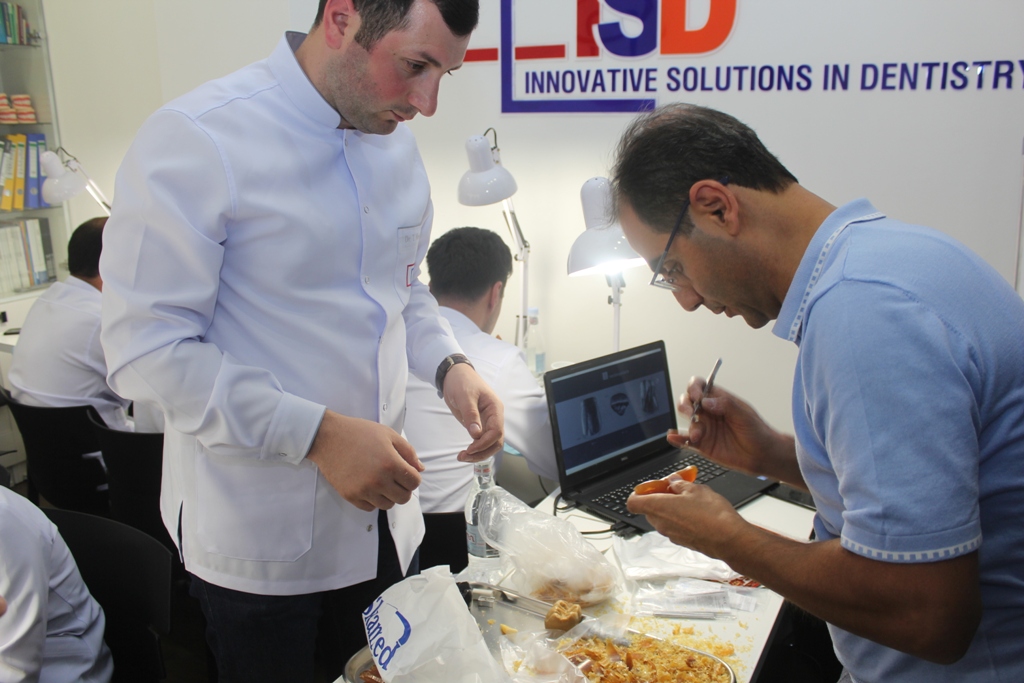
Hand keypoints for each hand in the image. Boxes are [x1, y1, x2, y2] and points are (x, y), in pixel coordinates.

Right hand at [306, 410, 422, 510]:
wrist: (329, 437)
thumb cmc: (359, 433)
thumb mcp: (388, 435)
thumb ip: (408, 452)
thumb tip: (420, 469)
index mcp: (391, 464)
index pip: (414, 483)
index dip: (413, 477)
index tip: (406, 472)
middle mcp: (379, 480)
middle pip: (403, 498)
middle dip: (403, 488)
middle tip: (395, 477)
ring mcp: (364, 490)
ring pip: (387, 505)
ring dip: (388, 495)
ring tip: (380, 480)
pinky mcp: (351, 496)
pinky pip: (370, 507)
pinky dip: (372, 499)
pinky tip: (368, 485)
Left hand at [442, 363, 504, 461]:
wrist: (454, 375)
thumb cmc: (462, 382)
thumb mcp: (465, 396)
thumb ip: (471, 414)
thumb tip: (476, 434)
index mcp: (495, 408)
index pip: (496, 431)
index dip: (484, 443)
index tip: (470, 449)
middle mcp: (494, 417)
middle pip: (496, 441)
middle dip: (482, 452)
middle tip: (464, 456)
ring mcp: (487, 422)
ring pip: (490, 444)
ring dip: (479, 453)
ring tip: (462, 457)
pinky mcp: (479, 425)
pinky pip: (481, 441)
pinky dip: (475, 449)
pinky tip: (465, 453)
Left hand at [627, 478, 744, 558]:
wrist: (730, 540)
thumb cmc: (712, 515)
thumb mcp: (696, 489)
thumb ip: (680, 484)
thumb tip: (673, 481)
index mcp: (658, 508)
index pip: (633, 503)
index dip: (640, 493)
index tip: (654, 486)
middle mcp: (661, 524)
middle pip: (649, 509)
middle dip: (660, 497)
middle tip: (676, 488)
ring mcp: (671, 535)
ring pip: (664, 518)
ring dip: (672, 507)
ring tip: (690, 498)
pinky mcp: (683, 541)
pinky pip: (675, 527)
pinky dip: (681, 518)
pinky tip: (698, 512)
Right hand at [671, 378, 802, 485]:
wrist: (763, 456)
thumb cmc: (758, 433)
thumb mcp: (745, 415)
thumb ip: (726, 405)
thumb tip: (706, 401)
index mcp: (719, 400)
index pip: (700, 386)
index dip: (694, 388)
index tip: (697, 396)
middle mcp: (709, 413)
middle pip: (688, 401)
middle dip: (685, 405)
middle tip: (691, 413)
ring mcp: (705, 428)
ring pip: (687, 421)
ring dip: (687, 425)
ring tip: (697, 435)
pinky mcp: (703, 445)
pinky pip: (686, 440)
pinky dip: (677, 438)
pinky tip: (674, 438)